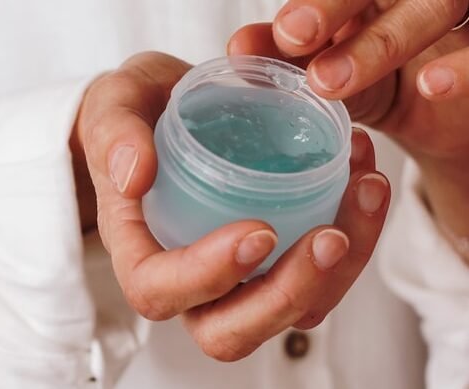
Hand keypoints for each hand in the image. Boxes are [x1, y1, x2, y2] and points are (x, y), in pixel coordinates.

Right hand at [74, 51, 390, 360]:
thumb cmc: (135, 114)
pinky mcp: (271, 257)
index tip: (258, 230)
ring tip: (365, 190)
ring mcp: (233, 275)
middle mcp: (187, 278)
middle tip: (331, 237)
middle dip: (286, 297)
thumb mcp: (114, 105)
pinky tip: (364, 178)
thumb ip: (115, 134)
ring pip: (287, 312)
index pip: (160, 291)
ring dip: (338, 270)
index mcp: (138, 249)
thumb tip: (134, 175)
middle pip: (229, 332)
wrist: (167, 108)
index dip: (208, 277)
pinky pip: (316, 275)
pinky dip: (355, 236)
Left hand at [229, 10, 468, 262]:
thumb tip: (238, 49)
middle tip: (292, 36)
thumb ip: (293, 59)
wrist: (451, 113)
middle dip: (329, 5)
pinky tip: (432, 85)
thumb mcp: (337, 71)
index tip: (271, 33)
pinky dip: (462, 66)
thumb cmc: (386, 80)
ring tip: (330, 83)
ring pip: (430, 6)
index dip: (312, 3)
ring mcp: (453, 12)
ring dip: (379, 43)